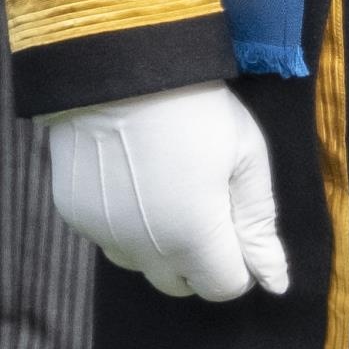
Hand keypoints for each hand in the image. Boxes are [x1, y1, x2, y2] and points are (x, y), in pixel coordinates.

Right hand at [49, 82, 287, 300]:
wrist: (117, 63)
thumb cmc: (194, 105)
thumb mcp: (245, 154)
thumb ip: (258, 223)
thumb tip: (275, 282)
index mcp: (192, 240)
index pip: (225, 286)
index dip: (240, 257)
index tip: (236, 215)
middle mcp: (144, 251)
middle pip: (181, 282)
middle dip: (200, 256)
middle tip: (204, 197)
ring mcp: (103, 234)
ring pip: (142, 261)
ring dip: (159, 242)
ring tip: (164, 180)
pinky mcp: (73, 213)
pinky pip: (108, 234)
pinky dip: (124, 218)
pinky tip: (130, 171)